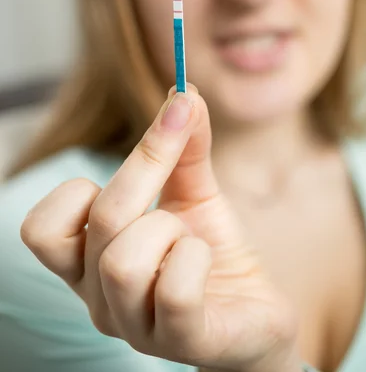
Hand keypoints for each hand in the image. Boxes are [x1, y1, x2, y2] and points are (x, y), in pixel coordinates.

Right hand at [21, 85, 300, 371]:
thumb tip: (185, 91)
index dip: (80, 182)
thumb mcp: (195, 191)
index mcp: (88, 263)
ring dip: (170, 230)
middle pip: (102, 221)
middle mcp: (99, 299)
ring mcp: (135, 328)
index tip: (138, 145)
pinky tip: (206, 264)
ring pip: (125, 261)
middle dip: (147, 170)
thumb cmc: (211, 252)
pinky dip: (196, 259)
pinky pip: (175, 292)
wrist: (256, 312)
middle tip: (180, 148)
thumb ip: (184, 146)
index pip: (41, 227)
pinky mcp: (182, 343)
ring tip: (189, 239)